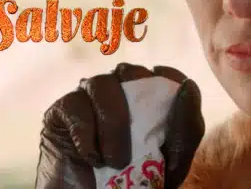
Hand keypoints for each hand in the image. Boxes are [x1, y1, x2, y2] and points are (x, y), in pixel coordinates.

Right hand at [35, 63, 204, 188]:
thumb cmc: (138, 184)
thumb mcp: (173, 163)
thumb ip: (186, 127)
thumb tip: (189, 86)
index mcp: (150, 98)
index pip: (165, 75)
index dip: (171, 85)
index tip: (172, 114)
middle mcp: (120, 90)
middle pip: (132, 72)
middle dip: (138, 108)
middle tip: (139, 146)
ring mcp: (89, 97)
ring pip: (102, 84)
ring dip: (112, 124)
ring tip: (115, 161)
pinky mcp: (61, 111)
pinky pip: (73, 104)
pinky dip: (84, 133)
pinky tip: (91, 158)